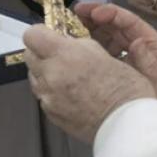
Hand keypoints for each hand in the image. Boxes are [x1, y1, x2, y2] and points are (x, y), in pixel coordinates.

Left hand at [24, 25, 154, 142]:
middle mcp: (50, 76)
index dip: (41, 32)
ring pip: (35, 76)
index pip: (32, 35)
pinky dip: (52, 91)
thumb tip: (67, 42)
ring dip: (46, 72)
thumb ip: (79, 45)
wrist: (126, 124)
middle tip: (61, 53)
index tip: (50, 33)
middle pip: (29, 54)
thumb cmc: (123, 89)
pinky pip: (43, 96)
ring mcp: (48, 97)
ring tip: (70, 75)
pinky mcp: (51, 114)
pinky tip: (73, 92)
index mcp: (64, 55)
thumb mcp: (103, 52)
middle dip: (42, 51)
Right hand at [76, 2, 156, 125]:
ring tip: (70, 28)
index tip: (92, 12)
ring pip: (108, 42)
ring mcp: (129, 65)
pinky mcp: (118, 78)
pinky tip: (76, 51)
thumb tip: (137, 41)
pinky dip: (91, 53)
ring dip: (91, 33)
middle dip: (97, 19)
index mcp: (156, 49)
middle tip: (75, 14)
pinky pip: (104, 60)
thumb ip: (152, 64)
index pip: (132, 25)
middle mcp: (142, 53)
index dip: (112, 14)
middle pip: (117, 29)